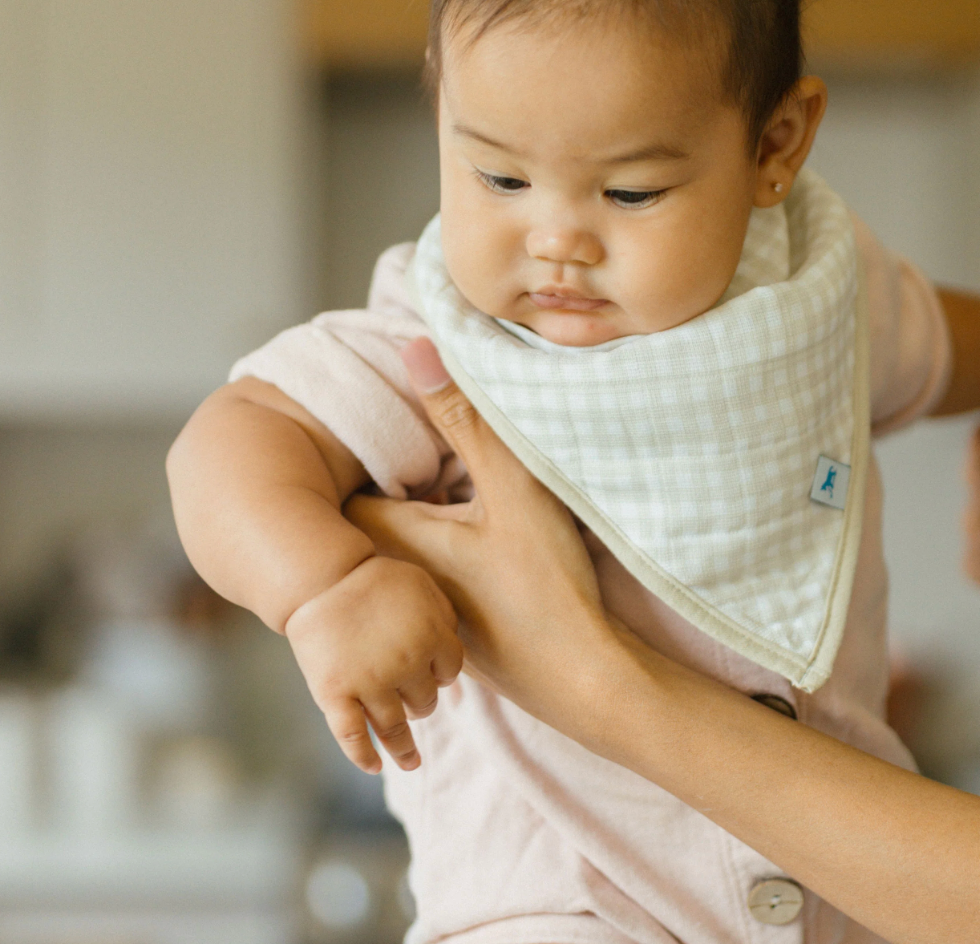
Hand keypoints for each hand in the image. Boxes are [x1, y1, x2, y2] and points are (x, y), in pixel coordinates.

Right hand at [285, 554, 462, 773]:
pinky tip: (375, 767)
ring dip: (404, 747)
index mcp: (432, 637)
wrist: (322, 579)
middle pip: (425, 701)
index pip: (450, 672)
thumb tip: (453, 654)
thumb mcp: (424, 587)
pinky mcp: (335, 695)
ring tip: (411, 762)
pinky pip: (353, 737)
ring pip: (395, 727)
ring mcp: (369, 684)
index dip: (443, 675)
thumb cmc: (376, 580)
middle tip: (413, 702)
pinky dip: (364, 756)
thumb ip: (445, 618)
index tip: (434, 676)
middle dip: (422, 703)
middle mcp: (406, 665)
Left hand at [344, 339, 613, 723]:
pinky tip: (481, 538)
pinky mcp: (450, 626)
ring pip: (397, 543)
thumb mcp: (512, 489)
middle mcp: (392, 577)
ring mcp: (419, 608)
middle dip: (384, 476)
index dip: (357, 446)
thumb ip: (464, 418)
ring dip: (414, 514)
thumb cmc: (546, 590)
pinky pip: (425, 571)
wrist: (586, 680)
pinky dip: (439, 547)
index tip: (383, 417)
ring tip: (450, 480)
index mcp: (392, 539)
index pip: (343, 479)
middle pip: (366, 512)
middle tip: (415, 439)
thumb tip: (416, 348)